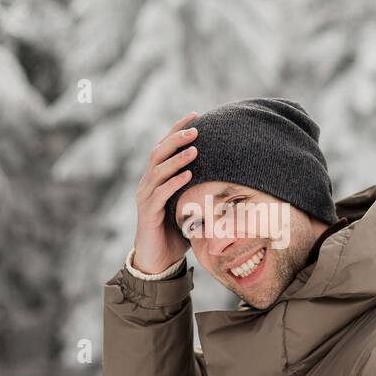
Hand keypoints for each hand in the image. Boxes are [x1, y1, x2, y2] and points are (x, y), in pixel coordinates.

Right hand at [132, 111, 197, 273]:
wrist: (157, 260)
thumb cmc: (175, 233)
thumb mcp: (189, 207)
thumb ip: (200, 191)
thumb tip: (230, 179)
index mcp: (156, 178)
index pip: (165, 147)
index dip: (178, 130)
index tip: (196, 115)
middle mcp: (148, 183)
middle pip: (159, 152)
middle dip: (177, 138)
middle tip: (196, 128)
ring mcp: (145, 197)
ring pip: (158, 170)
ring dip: (177, 158)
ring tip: (195, 148)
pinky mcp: (147, 212)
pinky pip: (161, 193)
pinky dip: (175, 182)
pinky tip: (189, 174)